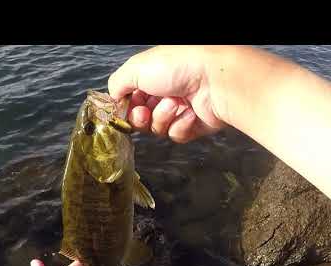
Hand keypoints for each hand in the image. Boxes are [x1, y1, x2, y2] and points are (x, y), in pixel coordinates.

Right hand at [108, 45, 226, 142]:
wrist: (216, 80)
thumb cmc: (178, 66)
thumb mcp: (136, 68)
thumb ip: (117, 84)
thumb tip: (113, 100)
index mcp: (151, 76)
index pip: (129, 99)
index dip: (124, 107)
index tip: (122, 110)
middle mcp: (164, 92)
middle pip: (140, 118)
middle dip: (140, 117)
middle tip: (145, 112)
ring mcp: (179, 110)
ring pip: (157, 128)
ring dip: (163, 117)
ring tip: (176, 104)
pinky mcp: (193, 125)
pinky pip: (176, 135)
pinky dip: (181, 125)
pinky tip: (191, 112)